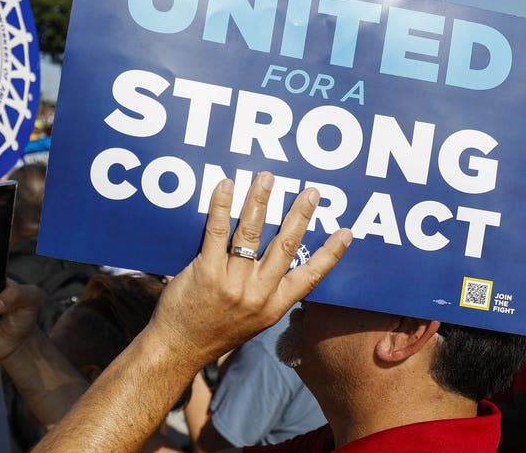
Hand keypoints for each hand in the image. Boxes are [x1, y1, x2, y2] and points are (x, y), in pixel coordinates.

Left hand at [149, 172, 350, 367]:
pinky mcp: (205, 273)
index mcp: (274, 307)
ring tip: (267, 178)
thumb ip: (267, 292)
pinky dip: (222, 207)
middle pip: (285, 247)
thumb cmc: (215, 330)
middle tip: (311, 192)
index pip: (310, 278)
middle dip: (300, 216)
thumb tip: (280, 257)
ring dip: (260, 200)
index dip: (330, 255)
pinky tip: (226, 187)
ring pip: (252, 234)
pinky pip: (217, 233)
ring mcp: (232, 284)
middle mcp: (257, 295)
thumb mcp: (253, 319)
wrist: (179, 347)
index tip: (346, 233)